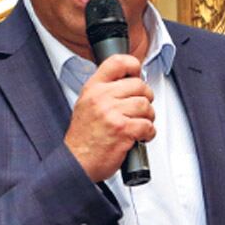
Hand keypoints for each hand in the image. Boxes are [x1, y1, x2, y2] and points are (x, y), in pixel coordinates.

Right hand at [64, 54, 154, 181]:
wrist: (76, 162)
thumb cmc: (84, 137)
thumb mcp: (87, 105)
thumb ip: (106, 91)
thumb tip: (131, 80)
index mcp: (93, 89)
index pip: (117, 63)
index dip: (133, 66)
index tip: (137, 75)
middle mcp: (101, 97)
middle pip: (140, 85)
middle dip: (145, 99)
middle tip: (139, 110)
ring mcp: (111, 113)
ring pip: (146, 105)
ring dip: (147, 118)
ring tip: (137, 125)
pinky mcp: (122, 129)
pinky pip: (148, 125)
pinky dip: (148, 133)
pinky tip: (138, 137)